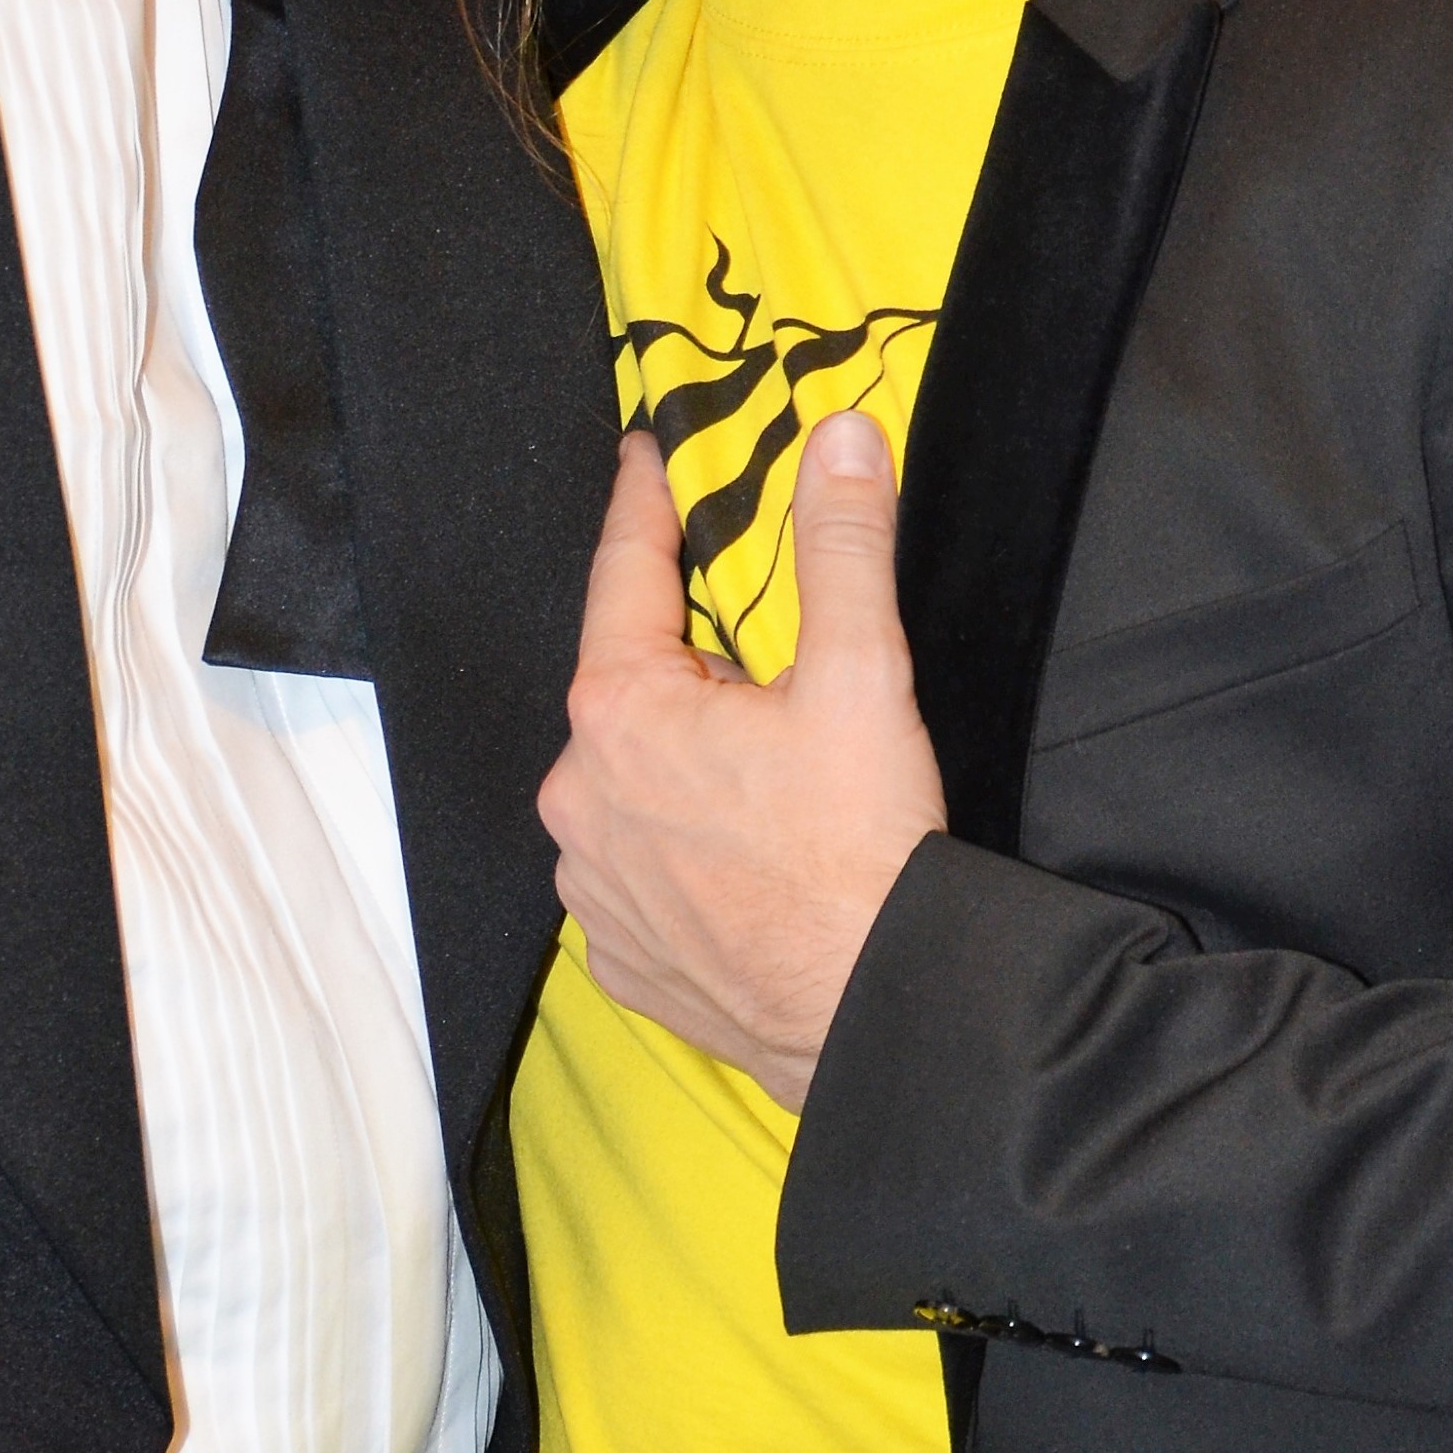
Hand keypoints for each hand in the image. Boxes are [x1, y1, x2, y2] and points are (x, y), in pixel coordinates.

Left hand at [540, 418, 947, 1109]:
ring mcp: (590, 885)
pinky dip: (684, 853)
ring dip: (687, 772)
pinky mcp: (619, 953)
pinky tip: (749, 865)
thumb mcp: (862, 675)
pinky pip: (641, 871)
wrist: (875, 1014)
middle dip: (697, 678)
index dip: (641, 508)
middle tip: (784, 695)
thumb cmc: (860, 853)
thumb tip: (841, 439)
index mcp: (620, 713)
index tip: (643, 461)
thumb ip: (842, 545)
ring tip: (777, 797)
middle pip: (636, 693)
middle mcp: (576, 797)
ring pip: (634, 786)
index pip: (623, 576)